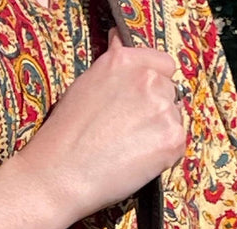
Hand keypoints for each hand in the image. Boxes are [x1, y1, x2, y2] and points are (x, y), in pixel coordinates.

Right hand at [11, 33, 186, 222]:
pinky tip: (134, 163)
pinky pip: (177, 146)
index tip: (140, 104)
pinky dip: (162, 157)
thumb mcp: (84, 87)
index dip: (153, 85)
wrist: (59, 176)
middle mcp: (147, 79)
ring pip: (174, 120)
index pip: (162, 65)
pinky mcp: (171, 138)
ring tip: (126, 152)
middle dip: (154, 112)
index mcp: (124, 61)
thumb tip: (119, 44)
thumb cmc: (62, 138)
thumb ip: (112, 72)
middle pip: (169, 94)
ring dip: (158, 135)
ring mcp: (162, 108)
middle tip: (125, 134)